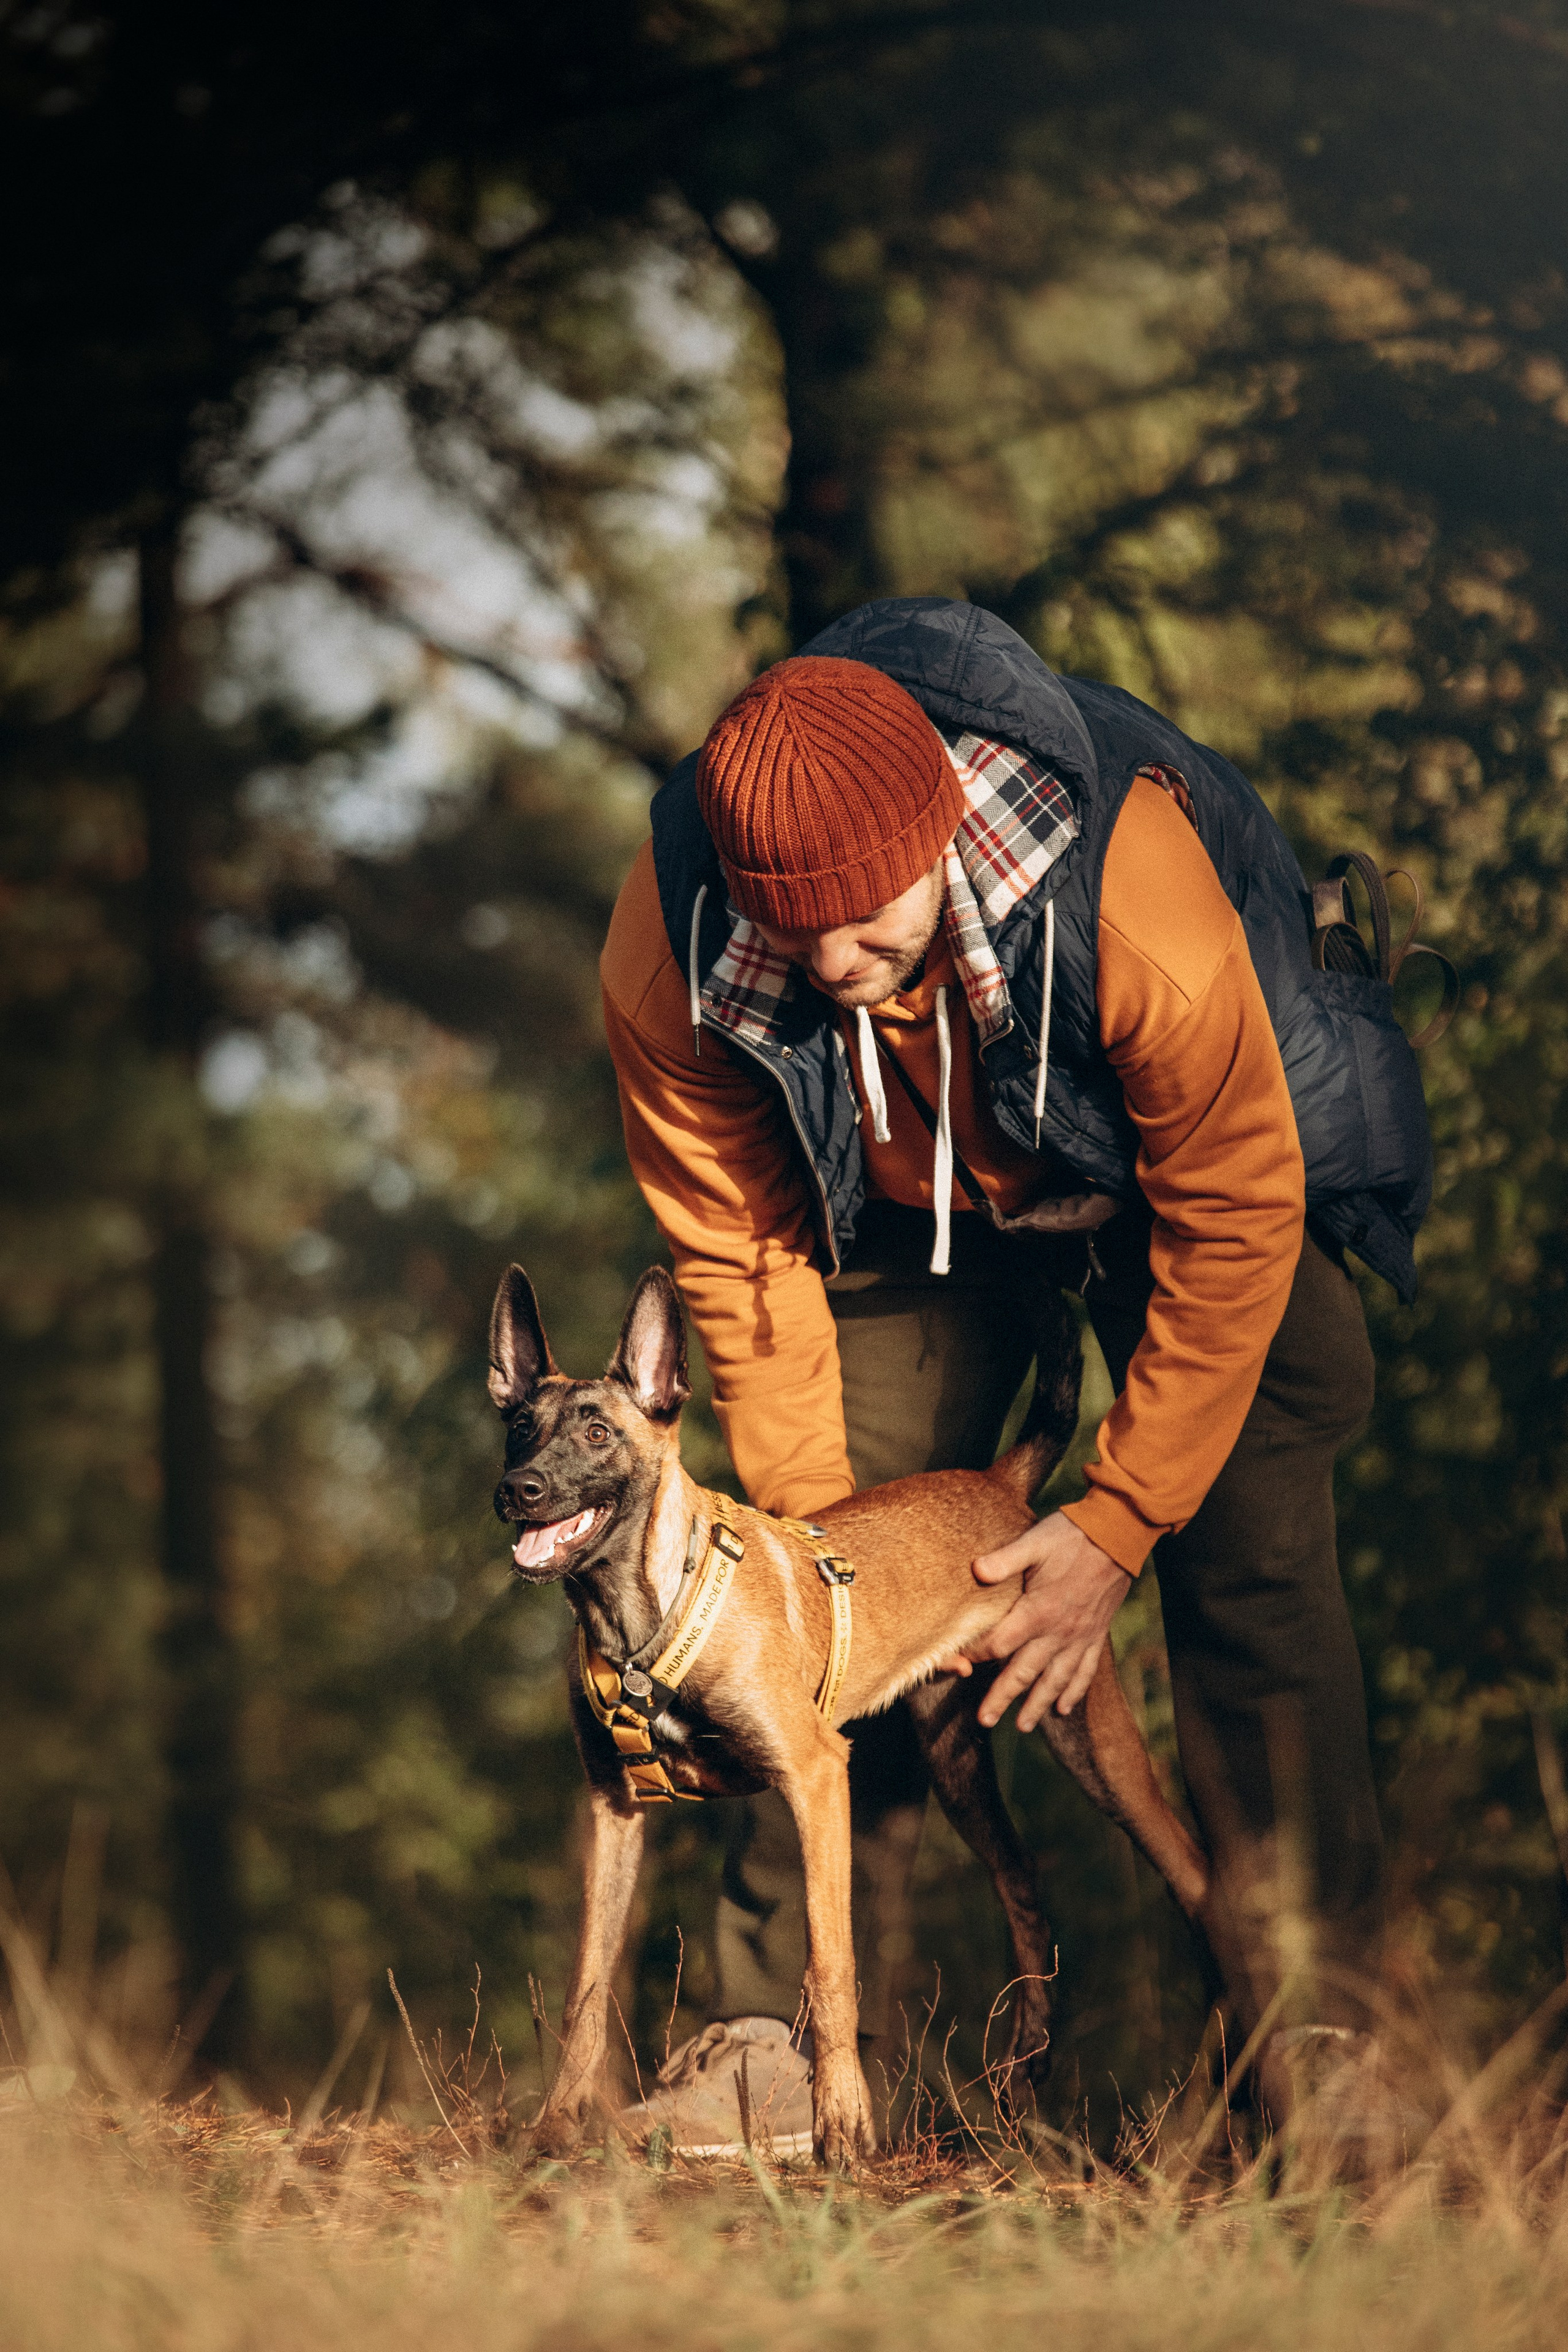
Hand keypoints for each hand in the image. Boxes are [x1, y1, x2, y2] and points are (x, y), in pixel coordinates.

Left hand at [945, 1514, 1132, 1731]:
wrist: (1119, 1535)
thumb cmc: (1072, 1536)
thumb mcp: (1034, 1541)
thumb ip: (1004, 1559)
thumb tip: (975, 1570)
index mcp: (1038, 1610)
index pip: (999, 1643)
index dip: (976, 1655)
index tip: (959, 1664)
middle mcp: (1058, 1631)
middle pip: (1024, 1672)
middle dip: (1003, 1697)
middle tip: (985, 1720)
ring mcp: (1080, 1636)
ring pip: (1055, 1680)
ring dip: (1038, 1704)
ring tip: (1022, 1726)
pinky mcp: (1096, 1634)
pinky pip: (1085, 1671)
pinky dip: (1074, 1692)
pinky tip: (1065, 1709)